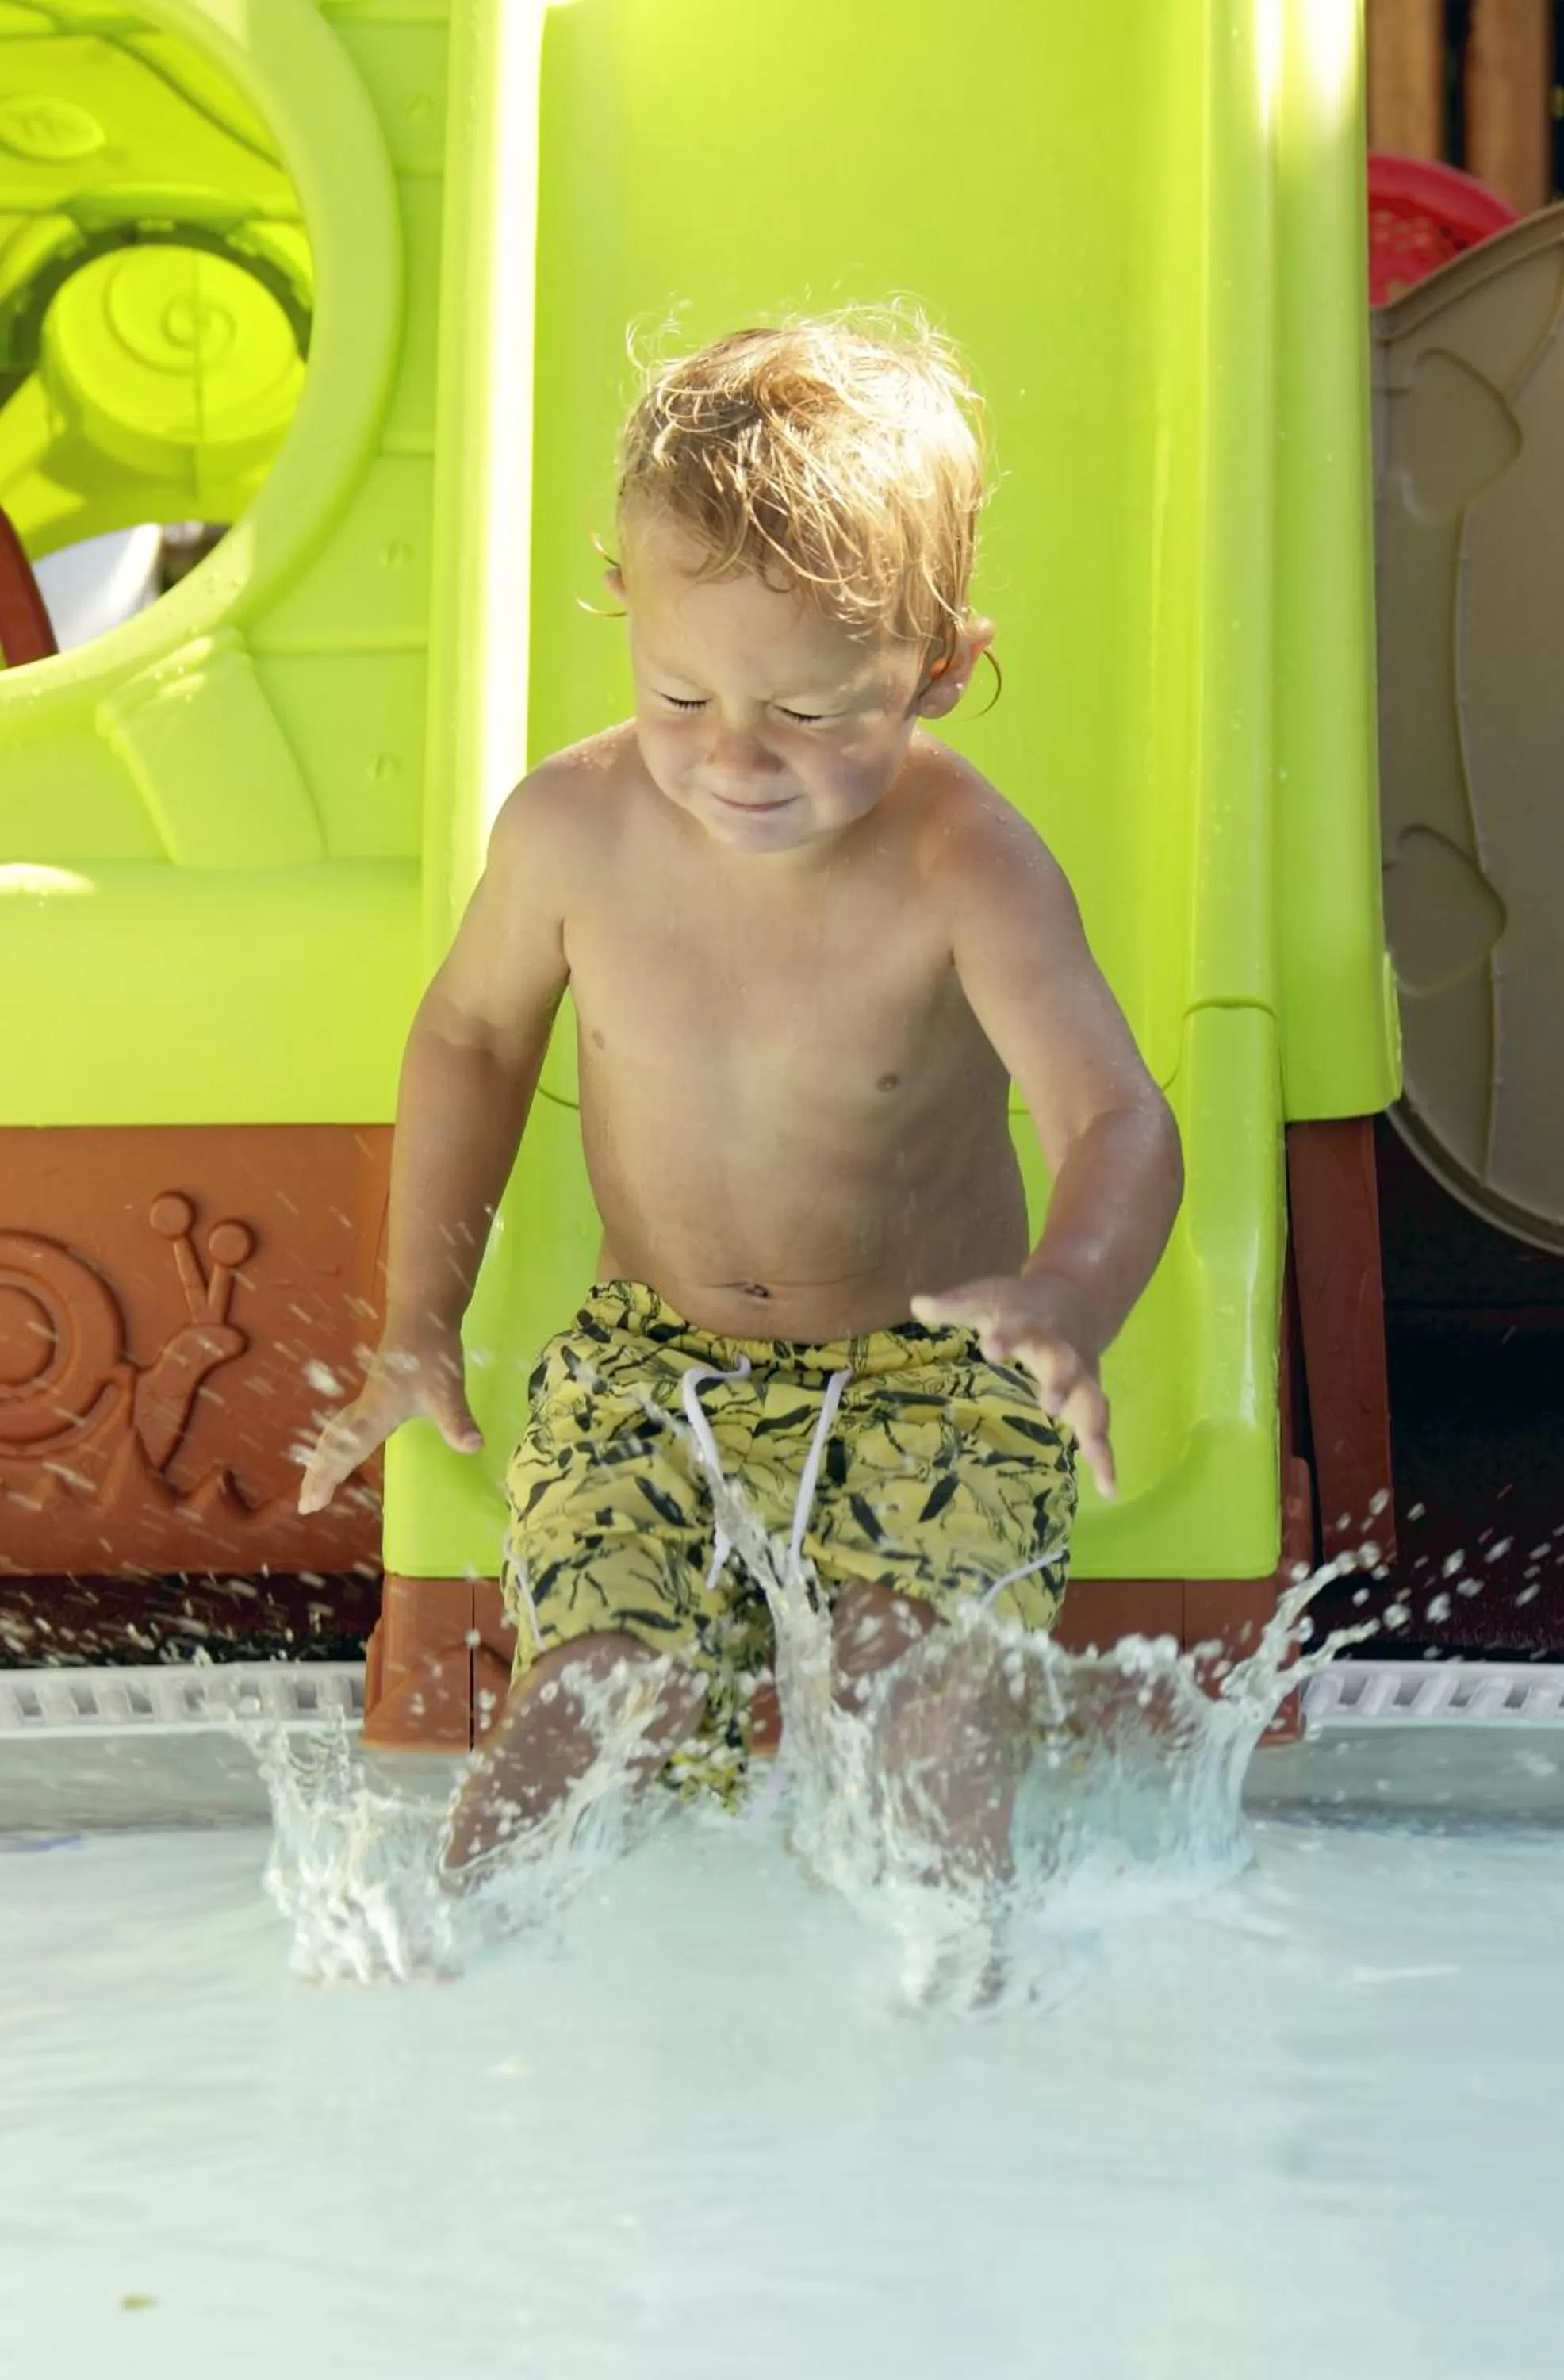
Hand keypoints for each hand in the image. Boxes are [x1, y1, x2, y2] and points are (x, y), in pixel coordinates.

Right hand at [297, 1322, 482, 1514]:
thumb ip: (457, 1420)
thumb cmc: (431, 1351)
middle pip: (333, 1444)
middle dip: (318, 1473)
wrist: (422, 1314)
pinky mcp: (376, 1391)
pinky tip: (342, 1445)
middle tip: (307, 1504)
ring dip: (323, 1457)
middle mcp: (366, 1408)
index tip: (312, 1504)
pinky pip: (345, 1423)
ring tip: (316, 1481)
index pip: (347, 1451)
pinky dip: (335, 1441)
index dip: (329, 1477)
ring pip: (336, 1432)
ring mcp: (369, 1398)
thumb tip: (473, 1446)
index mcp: (377, 1413)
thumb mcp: (448, 1389)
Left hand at [911, 1271, 1115, 1498]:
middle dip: (1059, 1383)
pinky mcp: (1090, 1399)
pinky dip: (1106, 1458)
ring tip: (1088, 1450)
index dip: (1007, 1338)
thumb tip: (918, 1304)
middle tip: (1049, 1403)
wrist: (1071, 1300)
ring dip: (1089, 1424)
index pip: (1018, 1329)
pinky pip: (1101, 1430)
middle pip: (1064, 1365)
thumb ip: (955, 1306)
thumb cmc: (1017, 1306)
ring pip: (1090, 1399)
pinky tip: (1108, 1489)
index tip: (992, 1348)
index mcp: (1031, 1325)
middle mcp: (1061, 1351)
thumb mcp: (986, 1298)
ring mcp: (1081, 1377)